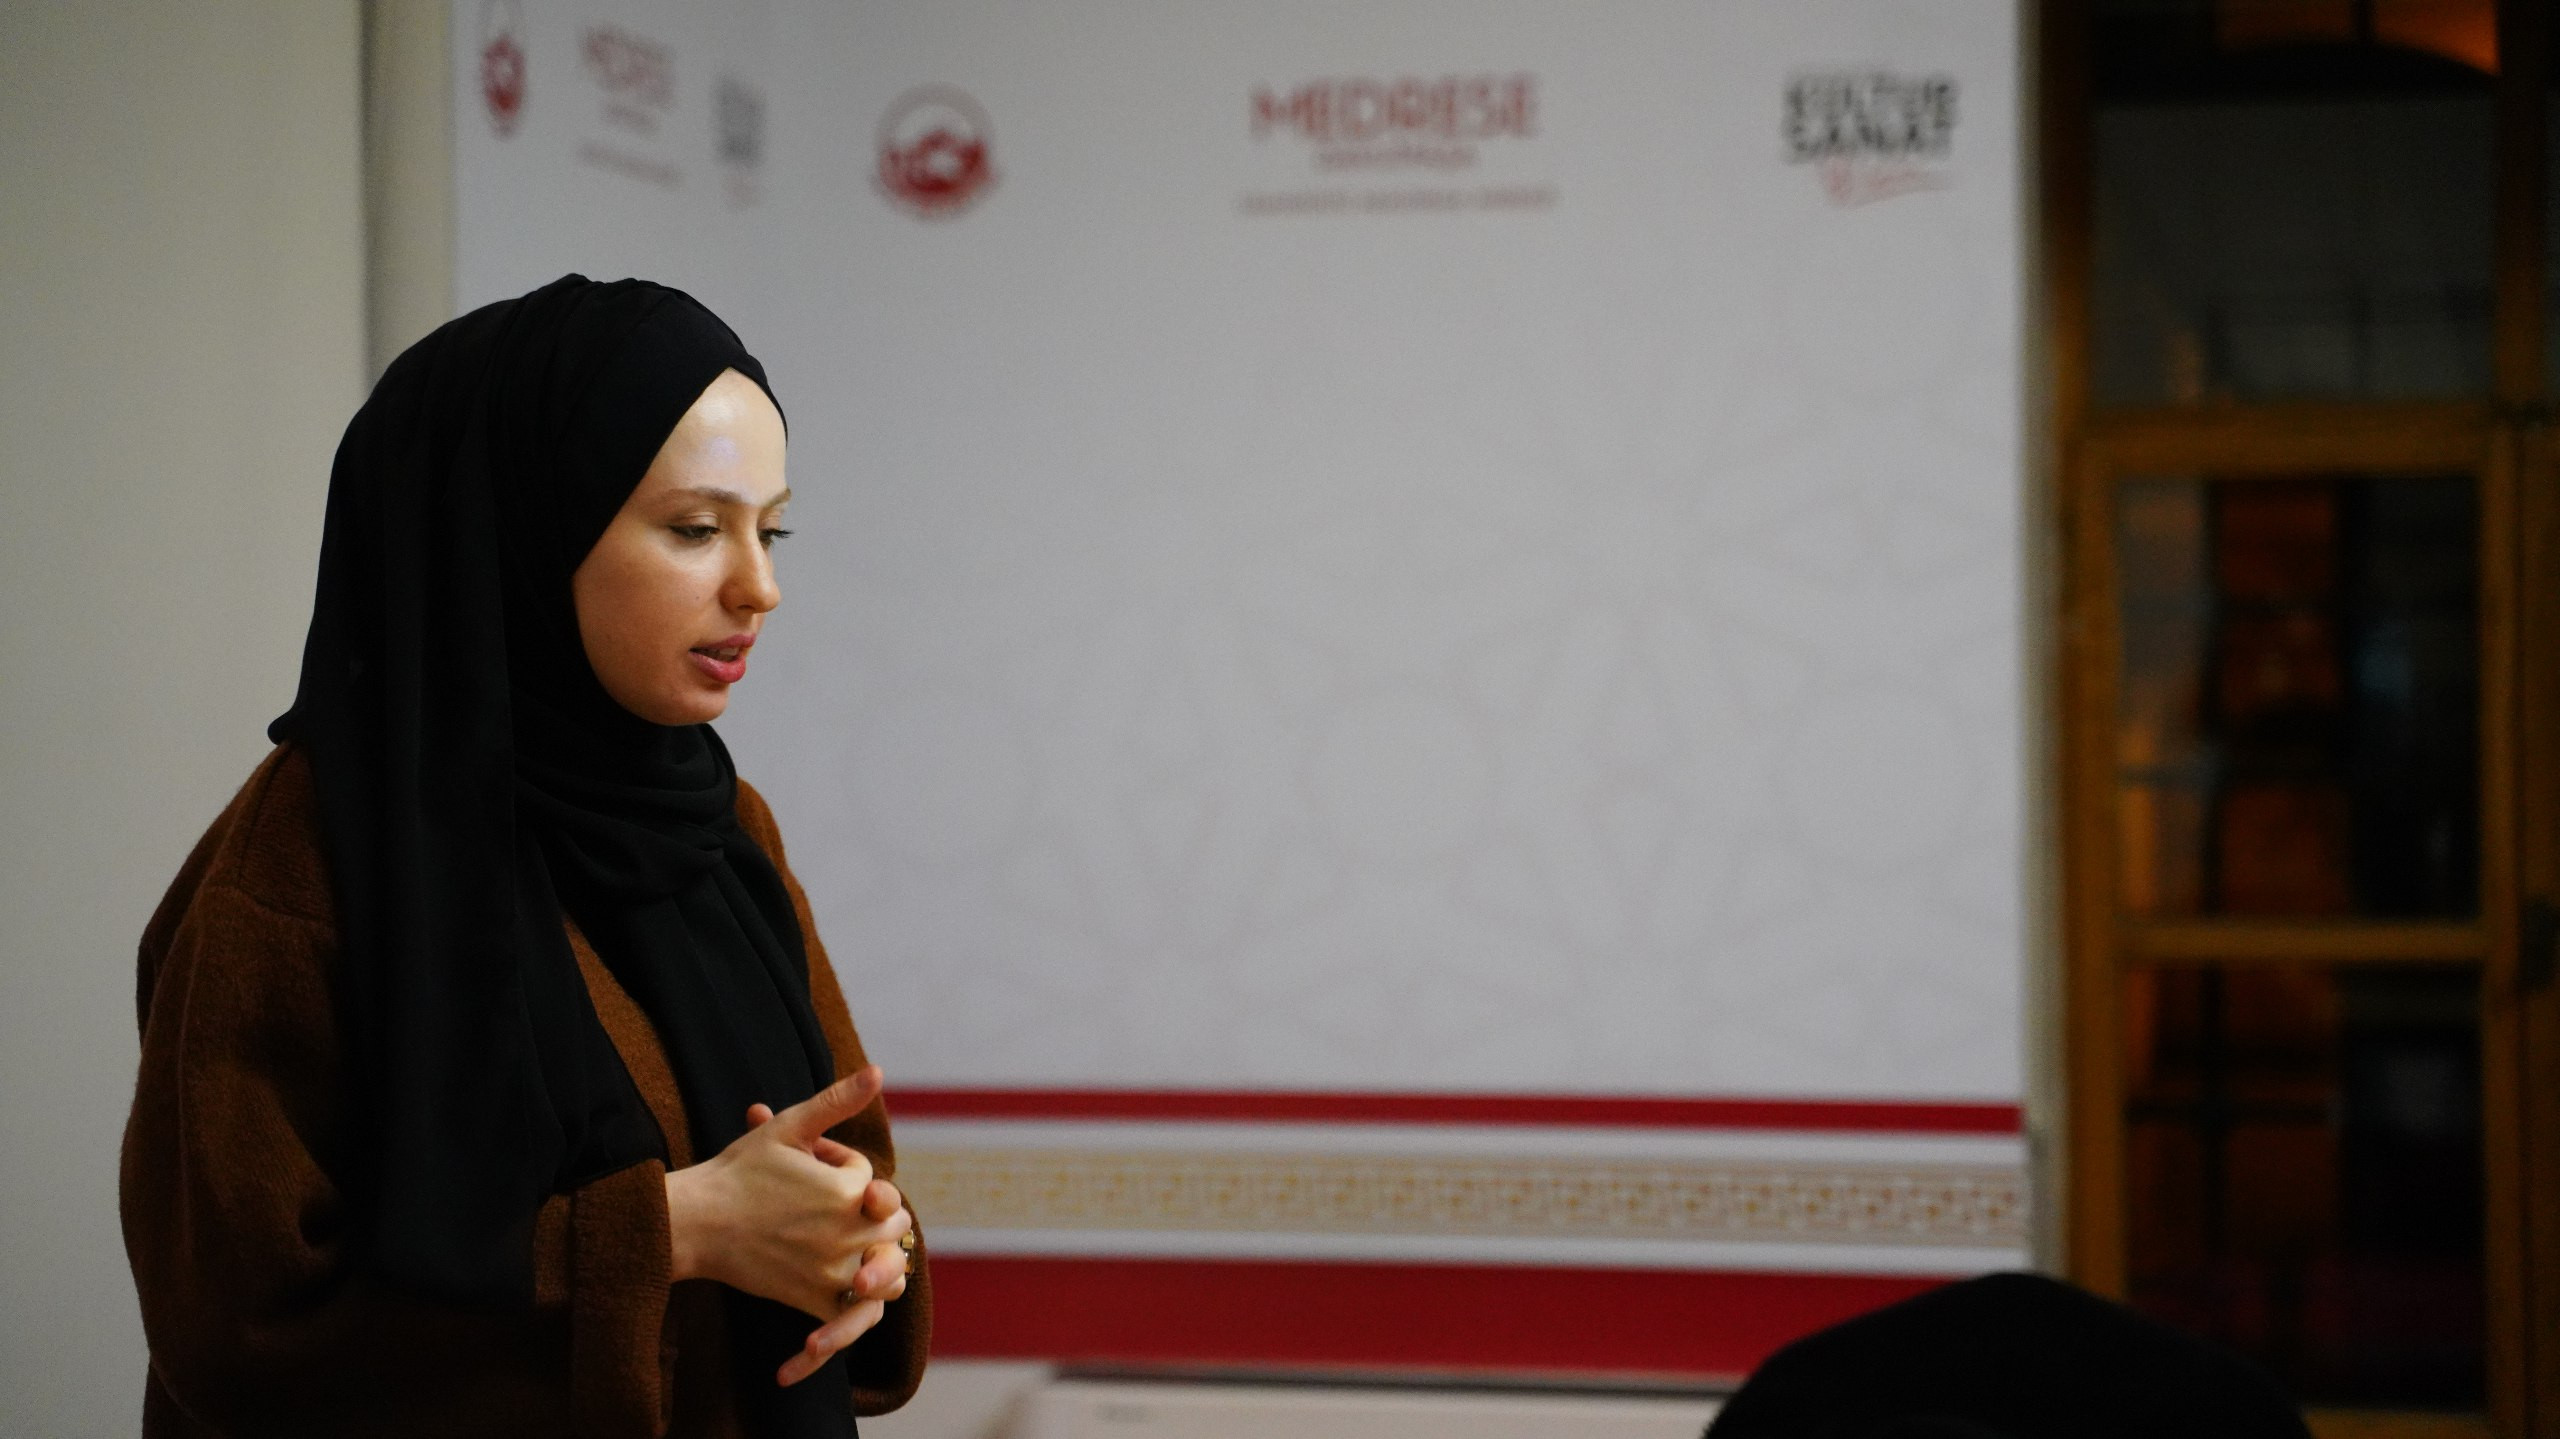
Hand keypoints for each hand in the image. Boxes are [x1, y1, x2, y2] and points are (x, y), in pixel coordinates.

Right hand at [662, 1067, 915, 1383]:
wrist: (694, 1224)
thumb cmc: (738, 1171)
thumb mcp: (788, 1127)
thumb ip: (837, 1101)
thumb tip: (877, 1071)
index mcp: (850, 1190)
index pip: (873, 1179)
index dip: (846, 1169)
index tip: (812, 1165)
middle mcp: (850, 1233)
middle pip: (893, 1223)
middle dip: (869, 1209)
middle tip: (821, 1203)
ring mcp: (835, 1272)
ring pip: (889, 1270)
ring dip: (879, 1257)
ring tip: (842, 1241)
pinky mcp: (817, 1301)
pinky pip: (860, 1312)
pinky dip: (859, 1302)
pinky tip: (841, 1283)